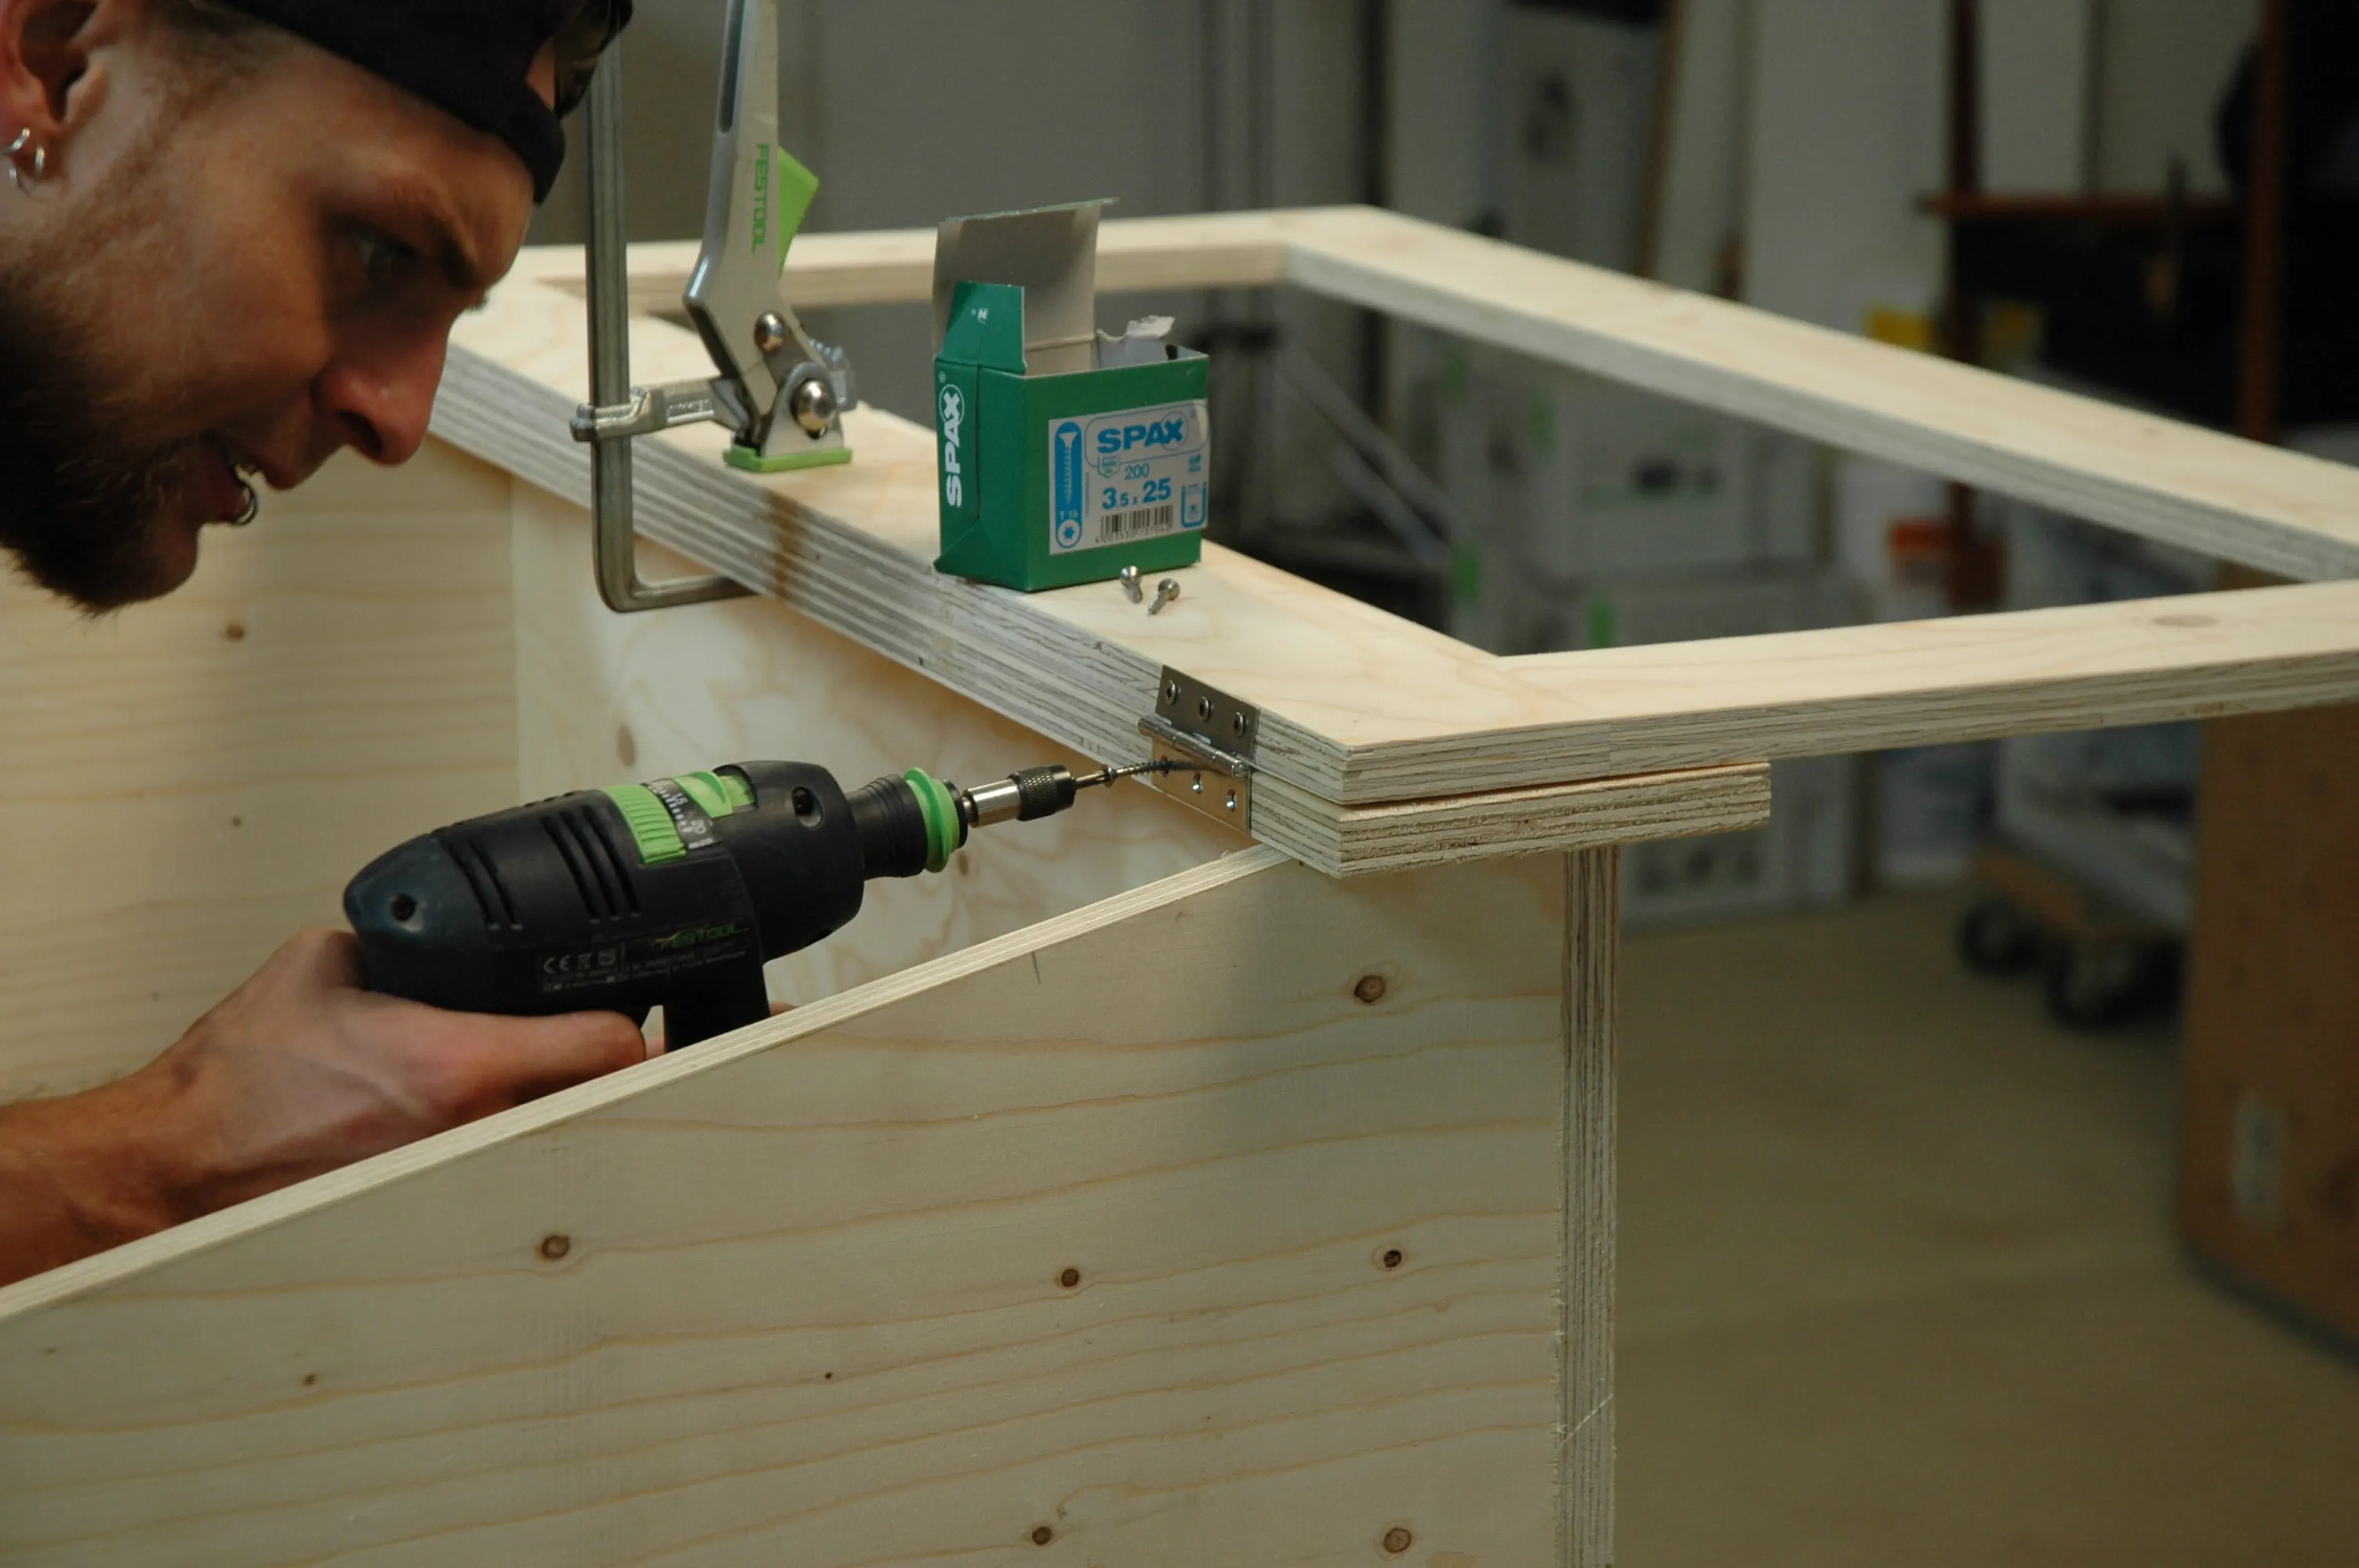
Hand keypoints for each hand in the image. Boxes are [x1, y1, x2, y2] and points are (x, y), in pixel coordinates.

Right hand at [0, 930, 647, 1284]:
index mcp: (457, 1067)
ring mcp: (458, 1182)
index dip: (639, 1027)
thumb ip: (402, 947)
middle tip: (635, 1049)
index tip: (646, 1011)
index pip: (606, 1049)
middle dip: (626, 1074)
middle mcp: (471, 1134)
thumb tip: (436, 941)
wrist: (178, 1164)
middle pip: (606, 1104)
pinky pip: (508, 1174)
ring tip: (580, 1088)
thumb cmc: (235, 1083)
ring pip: (562, 1144)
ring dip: (576, 1115)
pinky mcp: (432, 1210)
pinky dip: (521, 1151)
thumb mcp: (322, 967)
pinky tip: (512, 1133)